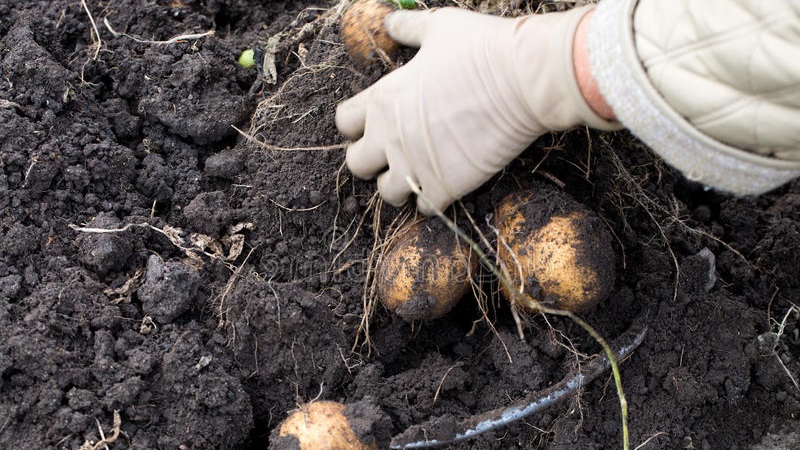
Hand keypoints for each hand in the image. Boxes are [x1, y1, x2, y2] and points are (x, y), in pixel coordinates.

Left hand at [336, 5, 617, 214]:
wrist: (523, 80)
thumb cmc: (481, 49)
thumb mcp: (438, 27)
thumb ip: (408, 28)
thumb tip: (389, 21)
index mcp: (382, 99)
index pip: (344, 123)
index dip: (358, 125)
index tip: (378, 123)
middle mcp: (390, 137)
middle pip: (356, 164)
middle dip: (373, 160)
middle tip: (396, 153)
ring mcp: (414, 165)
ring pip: (386, 193)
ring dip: (400, 185)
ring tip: (420, 173)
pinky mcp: (444, 187)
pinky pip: (423, 210)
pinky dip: (431, 201)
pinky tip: (446, 185)